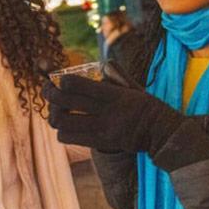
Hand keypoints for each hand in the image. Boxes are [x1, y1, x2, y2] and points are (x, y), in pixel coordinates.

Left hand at [42, 75, 183, 153]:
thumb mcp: (134, 87)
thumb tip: (101, 64)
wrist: (161, 134)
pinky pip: (69, 138)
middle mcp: (106, 113)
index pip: (77, 86)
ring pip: (62, 123)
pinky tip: (66, 124)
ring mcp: (102, 130)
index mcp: (114, 95)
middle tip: (47, 89)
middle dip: (49, 94)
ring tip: (55, 108)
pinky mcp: (99, 144)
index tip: (59, 78)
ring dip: (54, 114)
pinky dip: (62, 130)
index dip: (62, 81)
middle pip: (64, 103)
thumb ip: (116, 75)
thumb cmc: (147, 106)